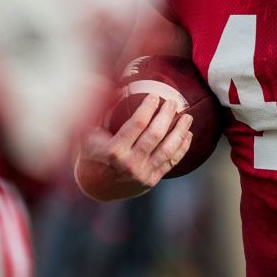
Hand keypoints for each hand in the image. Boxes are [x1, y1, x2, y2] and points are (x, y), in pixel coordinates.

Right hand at [75, 94, 192, 200]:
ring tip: (188, 117)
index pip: (137, 124)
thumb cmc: (92, 154)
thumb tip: (119, 89)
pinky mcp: (151, 180)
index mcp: (114, 150)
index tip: (154, 96)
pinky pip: (171, 162)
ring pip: (168, 149)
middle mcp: (129, 163)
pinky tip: (187, 135)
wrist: (95, 187)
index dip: (148, 107)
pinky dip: (182, 148)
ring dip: (180, 131)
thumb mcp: (89, 133)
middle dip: (167, 115)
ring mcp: (142, 173)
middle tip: (172, 102)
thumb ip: (102, 111)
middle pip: (155, 135)